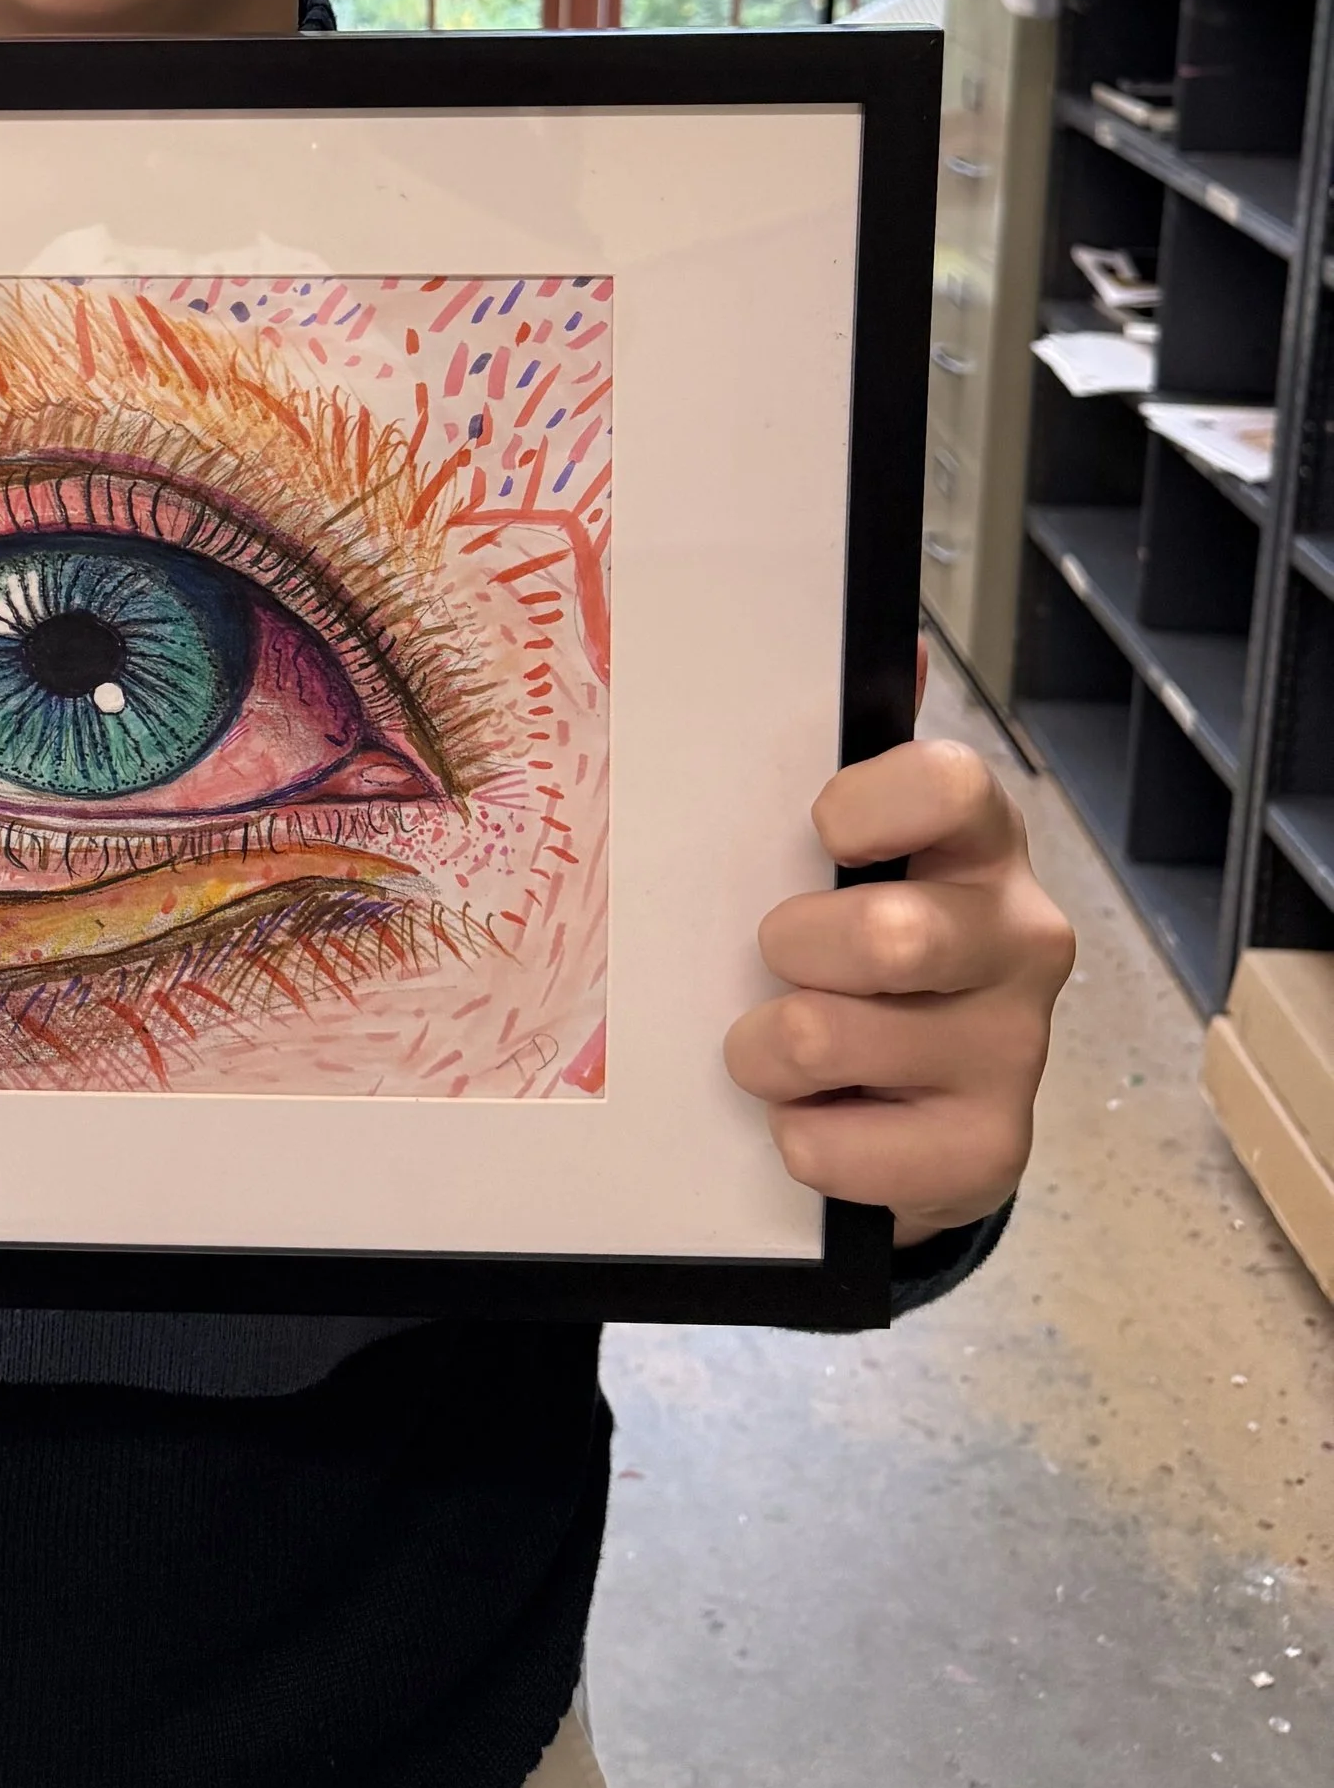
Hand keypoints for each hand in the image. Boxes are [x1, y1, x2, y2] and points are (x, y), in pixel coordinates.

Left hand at [724, 726, 1074, 1244]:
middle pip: (887, 934)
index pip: (949, 784)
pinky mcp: (990, 1151)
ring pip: (832, 1038)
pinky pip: (840, 1150)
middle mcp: (1020, 938)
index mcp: (979, 842)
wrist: (919, 1110)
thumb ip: (861, 763)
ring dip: (767, 1051)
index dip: (867, 804)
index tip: (819, 833)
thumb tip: (889, 636)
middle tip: (773, 962)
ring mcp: (1015, 1051)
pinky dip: (799, 1138)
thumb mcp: (854, 856)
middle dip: (790, 951)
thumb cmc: (863, 951)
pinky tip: (818, 1118)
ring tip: (778, 1051)